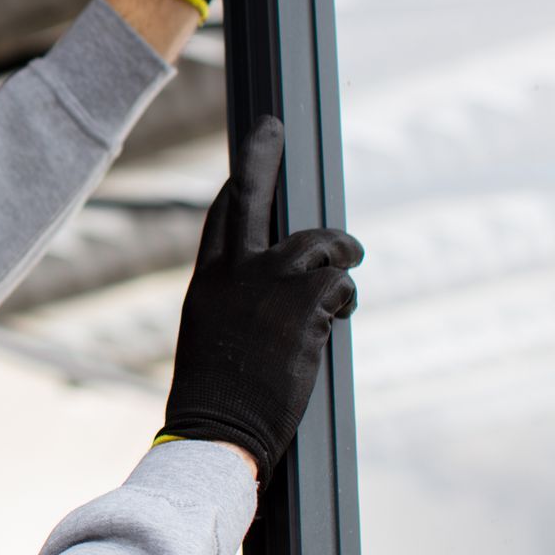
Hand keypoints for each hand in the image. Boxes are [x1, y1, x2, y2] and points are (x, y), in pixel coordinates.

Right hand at [158, 117, 362, 481]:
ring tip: (347, 268)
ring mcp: (267, 283)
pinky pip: (338, 283)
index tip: (246, 164)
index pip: (222, 219)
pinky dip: (343, 299)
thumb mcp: (215, 337)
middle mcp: (233, 273)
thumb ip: (239, 304)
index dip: (238, 187)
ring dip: (339, 251)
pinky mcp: (302, 302)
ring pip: (315, 242)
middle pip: (251, 197)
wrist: (218, 426)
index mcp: (207, 282)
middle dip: (261, 157)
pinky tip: (335, 321)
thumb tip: (278, 292)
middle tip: (271, 128)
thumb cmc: (218, 395)